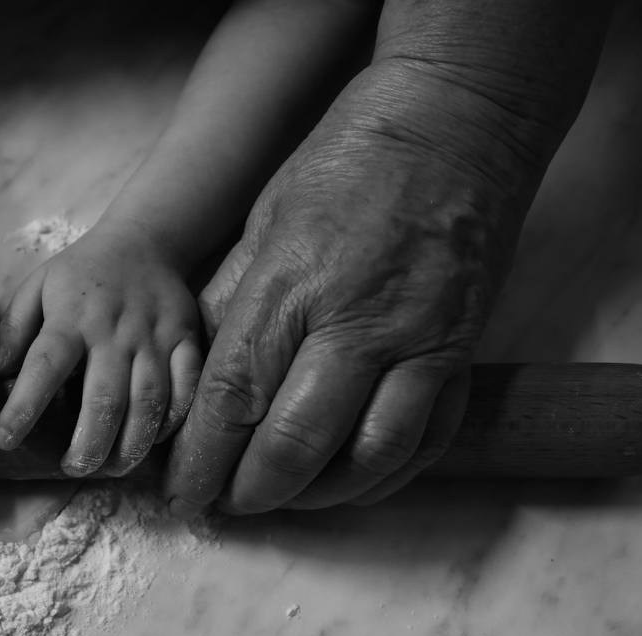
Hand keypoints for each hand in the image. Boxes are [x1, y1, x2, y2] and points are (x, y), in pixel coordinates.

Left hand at [0, 221, 201, 476]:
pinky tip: (153, 441)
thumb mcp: (38, 286)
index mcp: (71, 317)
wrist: (145, 239)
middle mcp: (114, 330)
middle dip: (89, 443)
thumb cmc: (82, 273)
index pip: (44, 366)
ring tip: (112, 468)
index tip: (4, 440)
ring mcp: (155, 337)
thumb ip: (14, 328)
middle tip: (73, 469)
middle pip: (104, 397)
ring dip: (131, 442)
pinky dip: (173, 419)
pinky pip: (186, 387)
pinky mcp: (186, 340)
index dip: (23, 407)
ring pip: (149, 399)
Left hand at [164, 62, 537, 516]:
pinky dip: (381, 477)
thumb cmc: (345, 164)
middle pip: (294, 444)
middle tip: (222, 505)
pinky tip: (346, 483)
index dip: (200, 461)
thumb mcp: (263, 223)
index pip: (233, 398)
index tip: (180, 493)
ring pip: (366, 459)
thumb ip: (233, 304)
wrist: (454, 124)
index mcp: (290, 286)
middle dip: (249, 493)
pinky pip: (425, 442)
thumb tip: (198, 377)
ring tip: (279, 499)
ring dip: (314, 497)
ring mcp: (417, 343)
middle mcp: (354, 324)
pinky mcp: (462, 354)